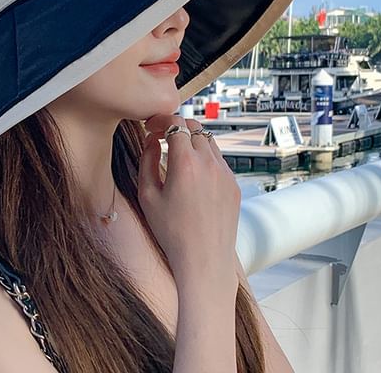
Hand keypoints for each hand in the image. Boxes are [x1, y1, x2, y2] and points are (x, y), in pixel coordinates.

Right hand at [138, 114, 240, 288]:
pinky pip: (218, 160)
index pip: (176, 123)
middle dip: (176, 127)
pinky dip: (204, 158)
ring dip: (192, 140)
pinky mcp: (233, 184)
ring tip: (177, 155)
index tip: (151, 127)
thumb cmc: (171, 231)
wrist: (204, 260)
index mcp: (185, 163)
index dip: (161, 120)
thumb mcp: (148, 195)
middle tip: (161, 137)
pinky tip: (193, 175)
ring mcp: (225, 173)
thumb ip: (147, 161)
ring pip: (208, 141)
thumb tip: (151, 141)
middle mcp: (209, 162)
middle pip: (194, 126)